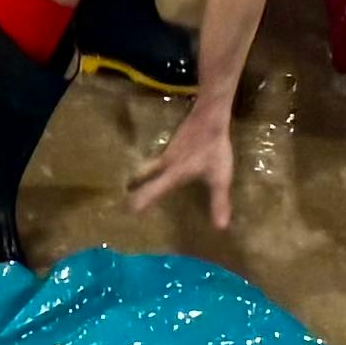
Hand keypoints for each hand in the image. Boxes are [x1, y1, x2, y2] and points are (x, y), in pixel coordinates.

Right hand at [126, 95, 237, 227]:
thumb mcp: (219, 177)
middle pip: (143, 174)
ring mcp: (168, 151)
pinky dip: (156, 165)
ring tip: (138, 182)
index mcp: (172, 174)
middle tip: (125, 192)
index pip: (151, 190)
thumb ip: (219, 201)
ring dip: (143, 173)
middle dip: (134, 184)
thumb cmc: (213, 149)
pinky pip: (160, 157)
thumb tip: (220, 228)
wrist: (210, 117)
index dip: (139, 201)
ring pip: (150, 164)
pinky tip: (165, 166)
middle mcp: (165, 163)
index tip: (128, 211)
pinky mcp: (175, 143)